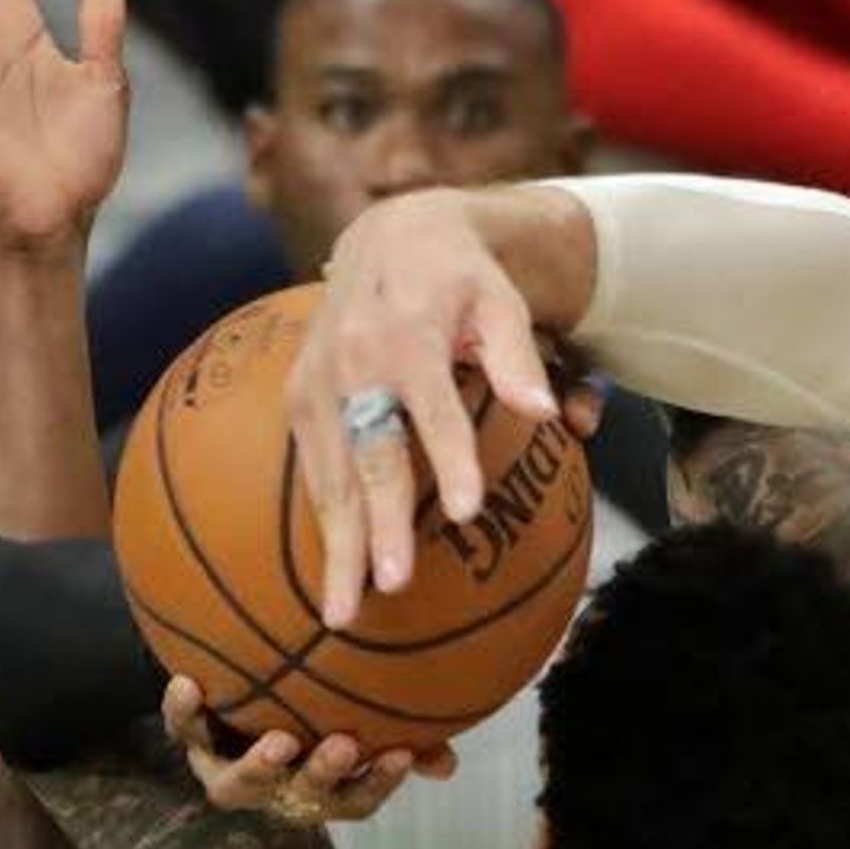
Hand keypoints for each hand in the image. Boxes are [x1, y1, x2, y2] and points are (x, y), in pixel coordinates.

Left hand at [163, 675, 456, 826]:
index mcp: (319, 790)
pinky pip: (184, 731)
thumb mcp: (364, 724)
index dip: (378, 782)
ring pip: (240, 784)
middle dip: (322, 775)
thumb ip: (406, 741)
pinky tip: (189, 682)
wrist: (240, 687)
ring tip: (279, 741)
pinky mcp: (196, 740)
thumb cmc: (315, 709)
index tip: (401, 753)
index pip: (355, 800)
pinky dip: (184, 712)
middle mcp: (277, 788)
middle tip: (344, 745)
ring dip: (260, 766)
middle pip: (300, 796)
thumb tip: (448, 766)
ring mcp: (233, 769)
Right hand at [284, 190, 563, 629]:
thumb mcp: (501, 300)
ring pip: (328, 473)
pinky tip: (332, 575)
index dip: (448, 458)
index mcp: (409, 334)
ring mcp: (319, 381)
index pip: (432, 406)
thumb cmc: (463, 280)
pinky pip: (310, 469)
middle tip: (393, 583)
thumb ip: (520, 357)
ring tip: (342, 612)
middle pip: (369, 452)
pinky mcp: (298, 396)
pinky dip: (322, 521)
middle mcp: (354, 360)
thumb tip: (552, 413)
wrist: (390, 236)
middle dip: (378, 522)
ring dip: (336, 544)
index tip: (463, 513)